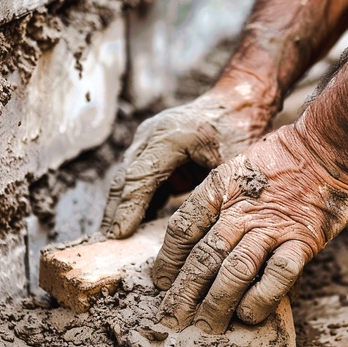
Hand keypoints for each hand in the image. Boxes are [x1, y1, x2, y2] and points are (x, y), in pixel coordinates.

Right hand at [101, 85, 274, 238]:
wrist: (237, 101)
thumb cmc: (239, 130)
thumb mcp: (230, 164)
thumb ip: (209, 192)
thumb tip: (193, 231)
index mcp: (170, 138)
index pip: (139, 178)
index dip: (128, 209)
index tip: (118, 236)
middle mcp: (151, 136)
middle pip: (124, 178)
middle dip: (115, 212)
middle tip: (108, 244)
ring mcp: (148, 140)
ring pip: (127, 178)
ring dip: (120, 207)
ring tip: (115, 240)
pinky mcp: (152, 148)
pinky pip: (139, 177)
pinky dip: (135, 199)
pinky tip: (132, 223)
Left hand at [152, 124, 347, 333]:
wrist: (325, 149)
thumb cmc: (278, 161)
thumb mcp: (236, 168)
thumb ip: (218, 201)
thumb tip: (196, 239)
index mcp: (220, 187)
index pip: (183, 228)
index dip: (168, 259)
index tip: (161, 281)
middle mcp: (241, 209)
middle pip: (204, 256)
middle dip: (184, 292)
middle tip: (172, 318)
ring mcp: (272, 226)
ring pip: (235, 270)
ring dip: (217, 302)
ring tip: (206, 325)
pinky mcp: (303, 239)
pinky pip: (278, 275)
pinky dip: (262, 298)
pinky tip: (248, 314)